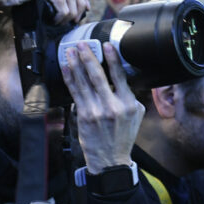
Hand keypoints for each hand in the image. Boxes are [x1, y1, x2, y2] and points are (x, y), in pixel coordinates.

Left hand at [62, 41, 144, 172]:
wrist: (111, 160)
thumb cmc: (123, 137)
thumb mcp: (136, 115)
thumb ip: (130, 96)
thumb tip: (122, 78)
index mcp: (127, 104)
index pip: (119, 76)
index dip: (112, 59)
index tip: (106, 46)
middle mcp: (111, 106)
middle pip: (98, 75)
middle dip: (88, 57)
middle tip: (83, 44)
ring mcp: (95, 110)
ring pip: (83, 82)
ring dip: (76, 64)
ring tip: (71, 51)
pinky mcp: (83, 115)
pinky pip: (75, 92)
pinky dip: (70, 78)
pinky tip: (66, 68)